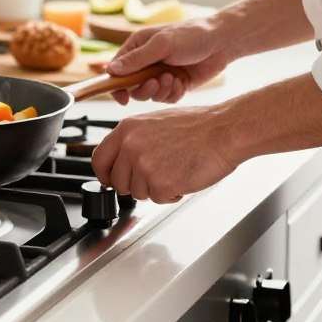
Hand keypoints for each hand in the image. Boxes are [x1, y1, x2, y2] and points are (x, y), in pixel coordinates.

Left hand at [91, 104, 237, 202]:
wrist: (223, 131)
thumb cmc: (197, 126)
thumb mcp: (154, 123)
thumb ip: (133, 141)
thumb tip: (120, 160)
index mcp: (127, 129)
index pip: (99, 159)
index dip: (105, 174)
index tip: (110, 180)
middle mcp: (130, 146)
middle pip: (118, 182)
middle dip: (135, 184)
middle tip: (156, 176)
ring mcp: (144, 165)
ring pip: (138, 193)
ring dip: (155, 189)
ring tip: (174, 170)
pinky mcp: (160, 182)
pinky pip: (158, 199)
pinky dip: (171, 194)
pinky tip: (183, 177)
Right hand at [107, 19, 232, 104]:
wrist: (222, 42)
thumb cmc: (191, 35)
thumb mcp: (161, 45)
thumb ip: (136, 59)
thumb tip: (110, 70)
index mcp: (137, 47)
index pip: (116, 69)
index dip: (115, 85)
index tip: (122, 97)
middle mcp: (146, 62)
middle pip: (131, 86)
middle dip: (143, 88)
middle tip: (155, 82)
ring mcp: (160, 74)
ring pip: (149, 95)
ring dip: (160, 90)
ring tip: (173, 78)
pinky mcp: (174, 84)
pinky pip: (166, 98)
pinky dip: (173, 93)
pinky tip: (182, 81)